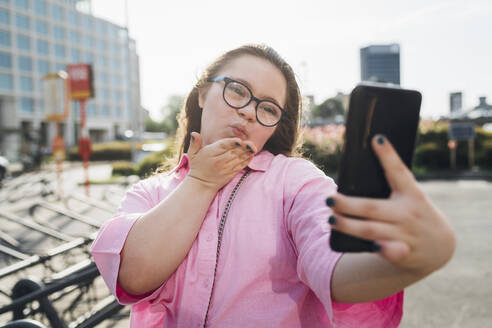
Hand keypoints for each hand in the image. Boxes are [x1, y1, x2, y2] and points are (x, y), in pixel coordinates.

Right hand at [186, 132, 255, 190]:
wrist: (201, 184)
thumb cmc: (197, 166)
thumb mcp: (192, 154)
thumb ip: (195, 143)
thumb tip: (194, 133)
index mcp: (210, 154)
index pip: (222, 146)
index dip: (231, 143)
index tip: (239, 140)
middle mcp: (219, 161)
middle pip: (233, 152)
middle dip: (243, 147)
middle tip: (250, 142)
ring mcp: (226, 168)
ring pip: (238, 159)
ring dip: (247, 153)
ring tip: (253, 147)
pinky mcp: (231, 173)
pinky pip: (240, 166)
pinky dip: (247, 160)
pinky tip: (252, 154)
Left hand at [327, 135, 455, 275]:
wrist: (441, 247)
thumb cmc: (415, 214)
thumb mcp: (412, 197)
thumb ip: (392, 184)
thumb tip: (359, 164)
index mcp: (411, 194)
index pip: (398, 172)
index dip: (388, 155)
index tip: (376, 138)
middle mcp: (408, 213)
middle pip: (371, 207)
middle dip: (348, 204)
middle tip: (329, 199)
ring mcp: (407, 234)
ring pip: (371, 230)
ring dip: (349, 225)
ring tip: (331, 219)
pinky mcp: (405, 253)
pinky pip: (391, 251)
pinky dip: (382, 249)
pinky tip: (371, 245)